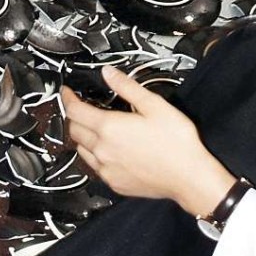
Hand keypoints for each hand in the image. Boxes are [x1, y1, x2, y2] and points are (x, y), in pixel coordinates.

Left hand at [63, 65, 236, 217]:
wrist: (189, 177)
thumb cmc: (176, 142)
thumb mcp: (154, 105)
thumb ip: (127, 87)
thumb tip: (108, 73)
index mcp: (109, 127)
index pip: (74, 110)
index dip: (67, 98)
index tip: (67, 92)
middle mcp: (102, 150)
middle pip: (73, 130)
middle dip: (73, 116)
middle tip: (80, 107)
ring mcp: (106, 169)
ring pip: (80, 149)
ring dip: (81, 136)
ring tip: (92, 127)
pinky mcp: (114, 183)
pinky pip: (94, 167)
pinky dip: (93, 154)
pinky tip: (106, 149)